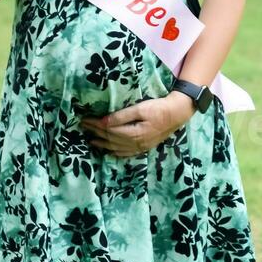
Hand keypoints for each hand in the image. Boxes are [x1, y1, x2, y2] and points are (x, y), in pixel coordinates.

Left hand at [80, 93, 195, 157]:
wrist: (177, 114)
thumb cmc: (159, 108)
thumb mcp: (140, 109)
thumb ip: (122, 116)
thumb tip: (104, 122)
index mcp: (133, 133)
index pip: (108, 130)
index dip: (95, 125)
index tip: (85, 120)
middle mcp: (135, 143)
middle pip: (110, 139)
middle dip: (95, 133)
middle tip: (84, 127)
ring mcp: (140, 147)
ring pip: (116, 147)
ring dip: (102, 144)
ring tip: (91, 140)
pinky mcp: (144, 147)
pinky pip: (126, 153)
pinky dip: (115, 152)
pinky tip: (109, 150)